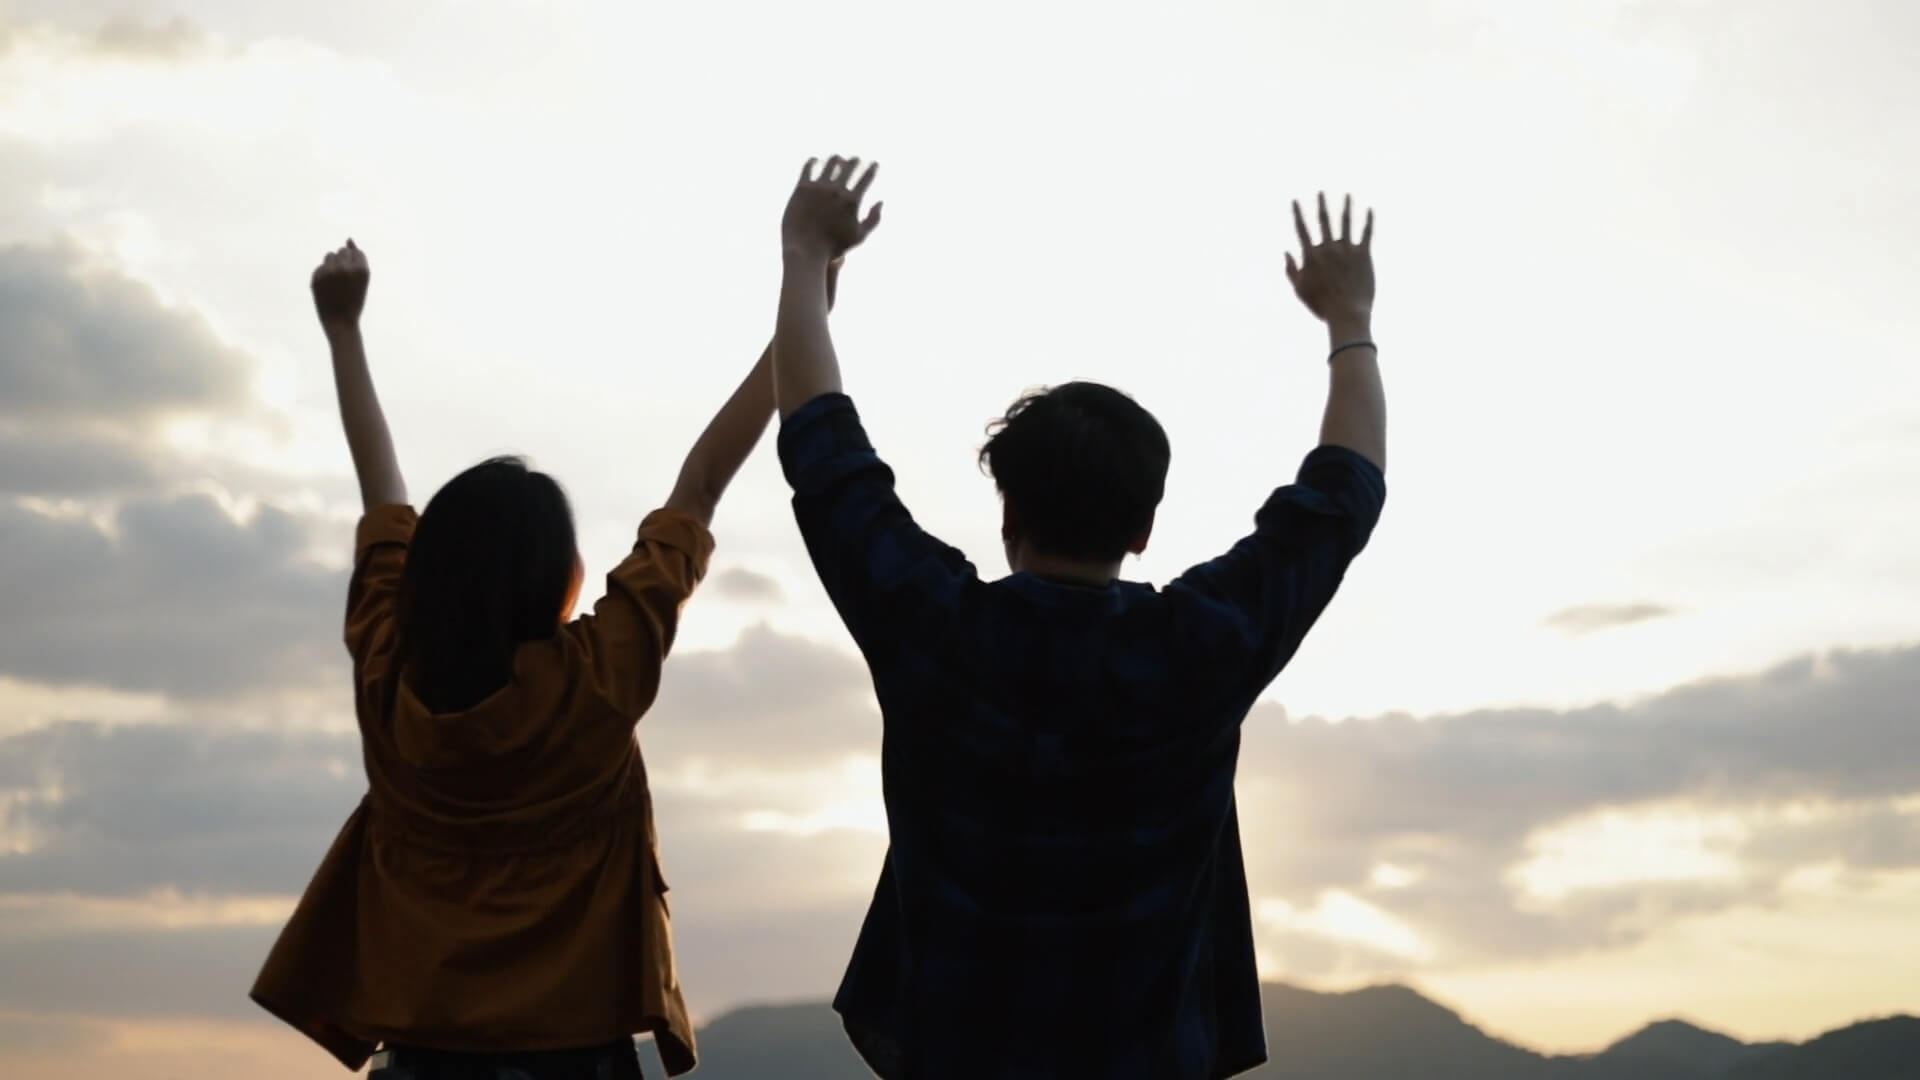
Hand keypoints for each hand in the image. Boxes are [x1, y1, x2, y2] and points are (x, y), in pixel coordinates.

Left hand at [311, 239, 369, 330]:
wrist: (340, 321)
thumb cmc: (354, 300)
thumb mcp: (362, 278)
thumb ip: (358, 258)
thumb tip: (349, 239)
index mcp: (361, 270)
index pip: (356, 252)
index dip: (355, 263)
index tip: (354, 275)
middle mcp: (345, 268)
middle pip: (342, 251)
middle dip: (343, 261)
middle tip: (345, 280)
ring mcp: (329, 272)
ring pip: (329, 255)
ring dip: (332, 264)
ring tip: (336, 282)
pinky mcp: (317, 277)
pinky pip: (320, 267)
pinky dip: (323, 274)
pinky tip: (327, 288)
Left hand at [782, 155, 881, 262]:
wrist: (805, 250)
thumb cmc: (833, 247)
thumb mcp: (859, 237)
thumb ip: (874, 219)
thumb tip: (880, 201)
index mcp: (852, 201)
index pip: (867, 177)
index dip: (873, 167)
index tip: (874, 163)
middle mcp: (836, 190)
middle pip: (850, 166)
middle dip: (855, 161)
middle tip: (856, 160)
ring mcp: (818, 188)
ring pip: (830, 162)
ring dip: (836, 159)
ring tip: (837, 159)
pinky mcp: (802, 188)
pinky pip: (809, 167)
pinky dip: (814, 161)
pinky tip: (815, 161)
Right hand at [1286, 193, 1373, 327]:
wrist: (1347, 314)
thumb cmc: (1321, 306)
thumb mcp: (1300, 290)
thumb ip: (1291, 270)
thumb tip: (1286, 252)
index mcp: (1311, 256)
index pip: (1301, 228)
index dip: (1297, 213)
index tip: (1295, 200)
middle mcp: (1328, 248)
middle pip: (1324, 220)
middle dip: (1321, 203)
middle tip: (1321, 191)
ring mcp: (1347, 250)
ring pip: (1346, 222)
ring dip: (1346, 206)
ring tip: (1347, 194)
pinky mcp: (1363, 255)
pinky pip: (1367, 233)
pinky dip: (1369, 220)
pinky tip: (1370, 209)